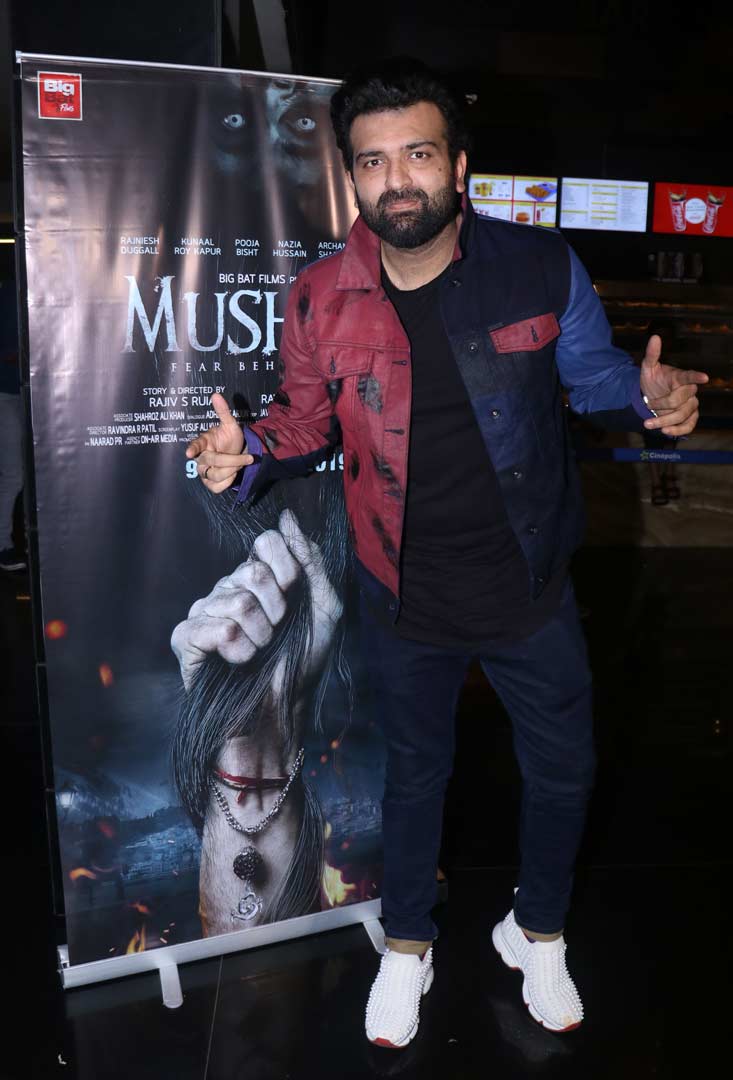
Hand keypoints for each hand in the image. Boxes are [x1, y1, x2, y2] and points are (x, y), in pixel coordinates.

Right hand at [171, 509, 342, 693]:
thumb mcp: (324, 607)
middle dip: (277, 609)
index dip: (288, 569)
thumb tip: (287, 516)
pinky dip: (239, 651)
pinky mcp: (186, 637)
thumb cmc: (301, 662)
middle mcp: (226, 587)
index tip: (293, 598)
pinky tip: (237, 662)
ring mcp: (203, 611)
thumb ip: (310, 560)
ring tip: (257, 652)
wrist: (280, 710)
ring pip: (238, 602)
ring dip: (261, 637)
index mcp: (256, 577)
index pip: (267, 542)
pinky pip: (219, 629)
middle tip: (275, 634)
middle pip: (254, 571)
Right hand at [185, 393, 254, 492]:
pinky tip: (232, 475)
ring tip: (239, 465)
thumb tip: (216, 395)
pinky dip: (227, 482)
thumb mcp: (230, 425)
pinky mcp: (209, 483)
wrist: (236, 452)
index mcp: (203, 442)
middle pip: (213, 462)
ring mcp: (203, 471)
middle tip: (248, 458)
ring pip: (215, 476)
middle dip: (233, 461)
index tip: (189, 453)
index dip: (192, 449)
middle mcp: (201, 458)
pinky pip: (216, 487)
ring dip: (232, 471)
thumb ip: (223, 412)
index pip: (196, 445)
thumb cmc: (229, 438)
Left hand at [640, 335, 707, 435]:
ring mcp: (690, 405)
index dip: (696, 377)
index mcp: (680, 377)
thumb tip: (655, 337)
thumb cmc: (653, 380)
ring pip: (682, 415)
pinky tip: (664, 431)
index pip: (689, 376)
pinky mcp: (690, 418)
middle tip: (648, 404)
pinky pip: (688, 426)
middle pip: (679, 401)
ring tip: (647, 423)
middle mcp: (689, 391)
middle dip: (660, 405)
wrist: (651, 396)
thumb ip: (652, 354)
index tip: (704, 377)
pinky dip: (677, 431)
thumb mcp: (648, 368)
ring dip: (663, 421)